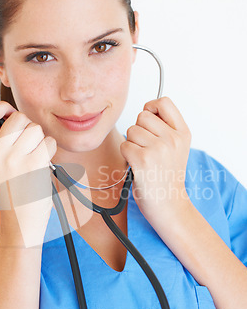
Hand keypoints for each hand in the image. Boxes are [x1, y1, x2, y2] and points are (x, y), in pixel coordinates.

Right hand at [0, 101, 56, 246]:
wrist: (20, 222)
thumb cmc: (14, 196)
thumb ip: (1, 143)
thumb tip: (17, 119)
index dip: (1, 107)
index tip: (10, 112)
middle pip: (19, 118)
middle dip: (29, 127)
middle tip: (29, 145)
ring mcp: (14, 158)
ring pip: (36, 129)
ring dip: (41, 141)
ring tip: (36, 158)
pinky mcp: (33, 163)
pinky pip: (48, 142)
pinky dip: (50, 151)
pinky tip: (43, 165)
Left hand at [120, 96, 191, 229]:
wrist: (169, 206)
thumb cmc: (167, 178)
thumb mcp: (177, 149)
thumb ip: (165, 128)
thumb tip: (145, 111)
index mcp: (183, 133)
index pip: (163, 102)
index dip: (151, 108)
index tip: (149, 121)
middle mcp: (173, 139)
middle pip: (142, 116)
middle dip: (139, 130)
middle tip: (146, 148)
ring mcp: (158, 149)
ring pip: (131, 130)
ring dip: (131, 144)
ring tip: (143, 159)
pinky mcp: (143, 159)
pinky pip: (124, 145)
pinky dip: (126, 156)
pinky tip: (137, 166)